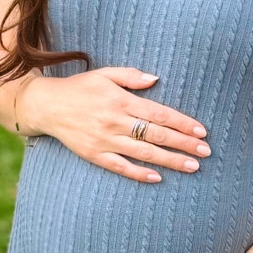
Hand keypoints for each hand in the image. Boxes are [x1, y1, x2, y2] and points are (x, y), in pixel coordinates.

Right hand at [19, 66, 210, 182]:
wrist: (47, 106)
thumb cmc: (80, 87)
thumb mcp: (104, 74)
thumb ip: (131, 76)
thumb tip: (156, 79)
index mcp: (120, 101)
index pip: (159, 114)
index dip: (182, 123)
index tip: (201, 131)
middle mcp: (115, 122)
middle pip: (156, 135)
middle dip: (184, 144)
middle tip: (206, 151)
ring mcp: (104, 140)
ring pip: (143, 153)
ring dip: (170, 160)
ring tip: (193, 166)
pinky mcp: (94, 155)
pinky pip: (120, 167)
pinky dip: (139, 174)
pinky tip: (158, 178)